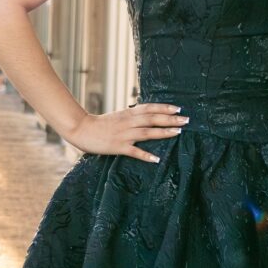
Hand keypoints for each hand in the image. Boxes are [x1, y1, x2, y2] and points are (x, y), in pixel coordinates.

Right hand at [68, 101, 188, 163]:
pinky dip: (145, 155)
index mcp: (128, 114)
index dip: (164, 107)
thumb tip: (147, 113)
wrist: (81, 129)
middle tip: (186, 120)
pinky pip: (134, 152)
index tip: (178, 108)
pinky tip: (156, 159)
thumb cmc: (100, 124)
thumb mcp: (118, 115)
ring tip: (178, 132)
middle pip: (152, 119)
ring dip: (163, 132)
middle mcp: (128, 122)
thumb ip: (132, 115)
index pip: (149, 108)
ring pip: (147, 132)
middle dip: (170, 118)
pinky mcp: (118, 147)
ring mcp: (124, 135)